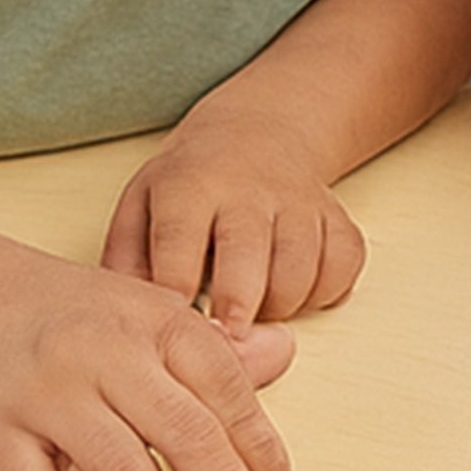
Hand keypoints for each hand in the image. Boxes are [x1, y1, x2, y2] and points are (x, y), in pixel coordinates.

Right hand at [0, 264, 312, 470]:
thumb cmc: (90, 322)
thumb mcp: (163, 319)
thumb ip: (223, 355)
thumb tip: (284, 353)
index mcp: (162, 324)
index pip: (232, 397)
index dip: (268, 465)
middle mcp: (106, 352)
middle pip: (187, 435)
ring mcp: (48, 392)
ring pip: (120, 469)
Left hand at [102, 112, 366, 334]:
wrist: (259, 129)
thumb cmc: (192, 181)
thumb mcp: (141, 201)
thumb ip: (126, 259)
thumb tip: (128, 320)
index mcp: (191, 185)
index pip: (179, 242)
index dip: (174, 292)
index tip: (172, 328)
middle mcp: (248, 190)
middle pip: (247, 256)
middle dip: (235, 307)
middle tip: (225, 340)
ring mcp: (299, 202)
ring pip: (301, 268)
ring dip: (279, 306)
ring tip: (254, 313)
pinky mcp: (337, 217)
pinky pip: (343, 265)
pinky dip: (325, 291)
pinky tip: (296, 292)